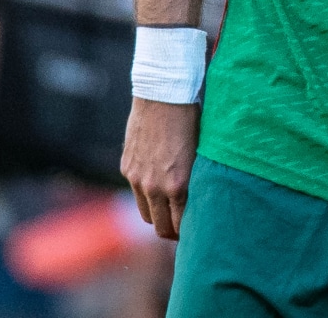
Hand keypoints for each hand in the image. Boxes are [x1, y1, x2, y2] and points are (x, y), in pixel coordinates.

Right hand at [121, 98, 199, 239]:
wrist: (164, 95)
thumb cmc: (192, 121)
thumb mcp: (201, 155)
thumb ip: (196, 181)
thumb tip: (201, 200)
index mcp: (178, 185)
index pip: (180, 225)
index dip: (187, 232)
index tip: (196, 232)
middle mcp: (154, 186)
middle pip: (160, 227)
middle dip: (172, 232)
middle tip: (182, 230)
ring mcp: (137, 178)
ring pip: (146, 213)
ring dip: (157, 216)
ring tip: (170, 212)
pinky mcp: (126, 167)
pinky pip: (135, 192)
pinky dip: (146, 195)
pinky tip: (158, 188)